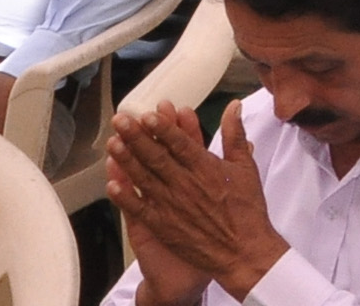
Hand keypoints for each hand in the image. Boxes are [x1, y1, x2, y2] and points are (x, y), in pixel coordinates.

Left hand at [107, 103, 288, 297]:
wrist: (243, 252)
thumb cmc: (247, 210)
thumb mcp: (246, 167)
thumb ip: (236, 135)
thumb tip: (234, 107)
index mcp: (206, 168)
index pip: (180, 143)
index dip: (162, 127)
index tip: (148, 114)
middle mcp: (186, 184)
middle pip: (157, 156)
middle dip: (137, 137)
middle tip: (121, 121)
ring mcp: (172, 206)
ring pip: (144, 178)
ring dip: (127, 160)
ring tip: (113, 144)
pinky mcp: (163, 226)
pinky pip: (140, 210)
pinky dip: (125, 198)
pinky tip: (112, 184)